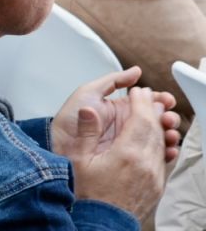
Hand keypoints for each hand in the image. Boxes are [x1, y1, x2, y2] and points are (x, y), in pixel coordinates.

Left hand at [52, 68, 182, 165]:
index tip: (167, 101)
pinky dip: (163, 153)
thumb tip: (136, 71)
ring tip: (169, 133)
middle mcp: (127, 125)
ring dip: (167, 134)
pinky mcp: (128, 158)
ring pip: (157, 137)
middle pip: (156, 120)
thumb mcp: (88, 93)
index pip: (147, 103)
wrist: (60, 149)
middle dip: (167, 117)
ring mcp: (129, 142)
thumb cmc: (70, 120)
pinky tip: (166, 150)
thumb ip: (112, 81)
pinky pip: (151, 156)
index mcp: (121, 109)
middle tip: (169, 118)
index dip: (160, 101)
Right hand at [56, 82, 175, 219]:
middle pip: (155, 129)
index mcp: (127, 154)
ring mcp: (155, 176)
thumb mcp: (78, 161)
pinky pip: (162, 159)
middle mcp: (146, 164)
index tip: (138, 91)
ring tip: (149, 116)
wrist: (102, 227)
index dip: (141, 101)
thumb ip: (86, 133)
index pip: (141, 119)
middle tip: (146, 98)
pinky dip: (158, 145)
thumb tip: (89, 110)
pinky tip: (152, 141)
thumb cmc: (87, 197)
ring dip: (157, 127)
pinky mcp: (157, 186)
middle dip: (151, 110)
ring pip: (162, 144)